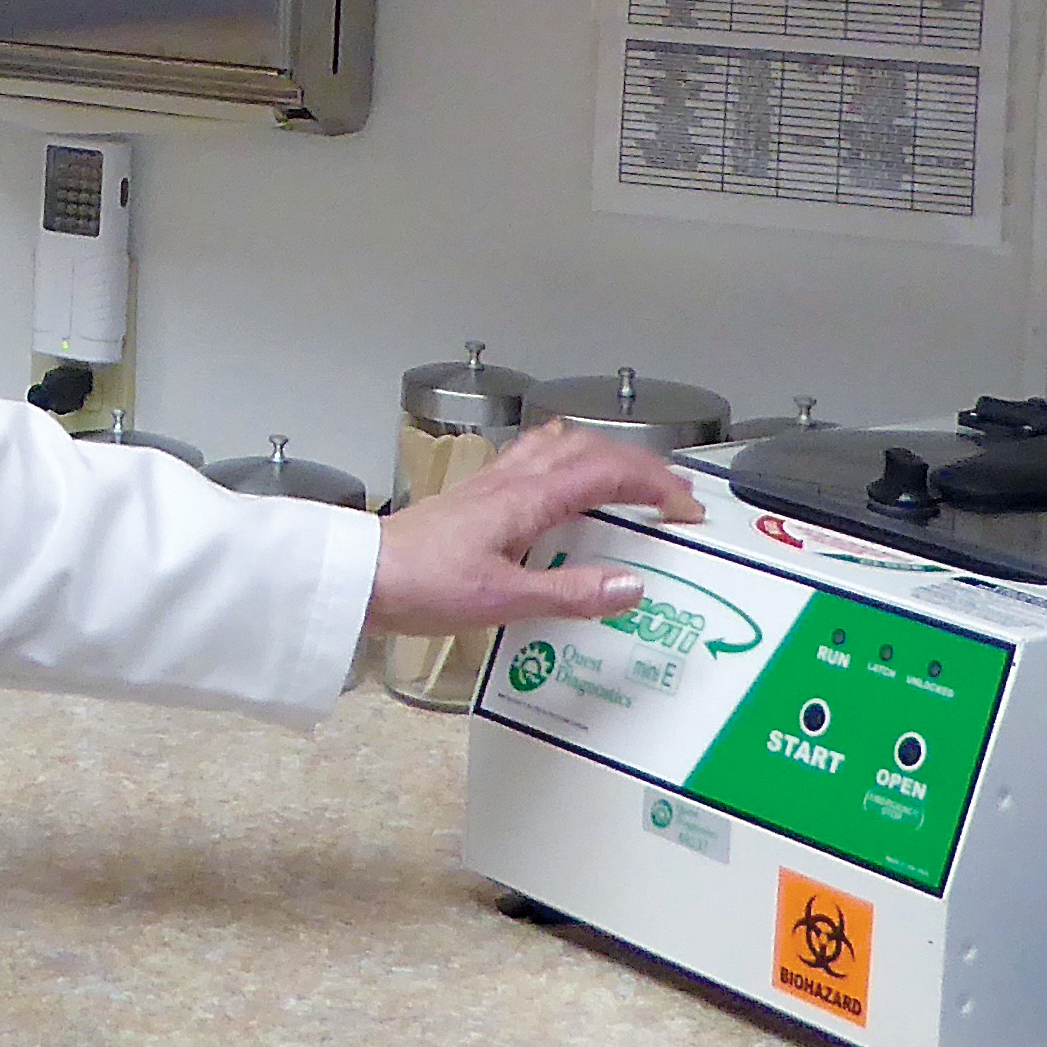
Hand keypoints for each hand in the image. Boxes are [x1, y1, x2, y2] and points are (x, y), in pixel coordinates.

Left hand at [365, 422, 702, 636]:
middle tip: (671, 492)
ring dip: (602, 456)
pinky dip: (563, 464)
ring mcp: (490, 484)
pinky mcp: (474, 498)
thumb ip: (571, 594)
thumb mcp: (504, 599)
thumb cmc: (420, 584)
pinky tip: (561, 488)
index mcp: (526, 498)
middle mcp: (511, 481)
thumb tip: (631, 586)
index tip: (686, 508)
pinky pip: (530, 462)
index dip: (655, 484)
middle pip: (588, 449)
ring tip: (629, 480)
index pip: (608, 471)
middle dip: (639, 464)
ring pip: (558, 447)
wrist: (361, 576)